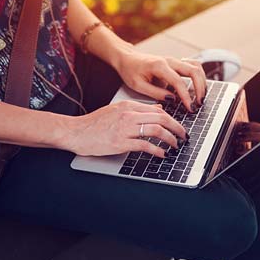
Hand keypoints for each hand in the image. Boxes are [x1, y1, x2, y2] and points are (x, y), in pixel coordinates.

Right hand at [66, 100, 187, 157]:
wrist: (75, 132)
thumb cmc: (93, 124)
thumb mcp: (115, 110)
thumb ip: (136, 109)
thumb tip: (157, 108)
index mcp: (127, 106)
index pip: (158, 110)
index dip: (172, 119)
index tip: (178, 127)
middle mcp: (128, 115)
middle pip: (161, 118)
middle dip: (176, 128)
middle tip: (183, 136)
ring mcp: (124, 128)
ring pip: (156, 129)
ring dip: (170, 139)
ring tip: (175, 145)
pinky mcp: (120, 142)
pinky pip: (144, 145)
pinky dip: (157, 150)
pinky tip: (162, 154)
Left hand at [114, 49, 207, 111]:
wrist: (127, 59)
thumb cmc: (130, 71)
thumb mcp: (138, 85)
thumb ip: (155, 93)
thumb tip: (172, 99)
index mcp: (159, 66)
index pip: (178, 82)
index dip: (186, 96)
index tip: (190, 108)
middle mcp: (170, 61)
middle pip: (193, 71)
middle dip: (200, 88)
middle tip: (199, 103)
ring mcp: (174, 60)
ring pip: (196, 67)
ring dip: (202, 82)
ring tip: (200, 97)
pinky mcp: (176, 63)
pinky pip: (193, 66)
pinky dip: (198, 76)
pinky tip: (197, 87)